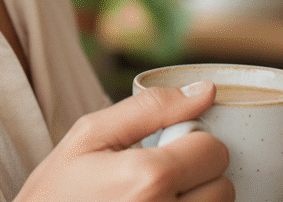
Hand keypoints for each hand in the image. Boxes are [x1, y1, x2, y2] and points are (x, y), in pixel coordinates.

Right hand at [15, 80, 231, 200]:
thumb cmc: (58, 190)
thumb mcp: (90, 135)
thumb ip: (150, 108)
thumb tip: (206, 91)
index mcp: (147, 178)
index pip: (213, 150)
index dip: (190, 140)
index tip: (164, 147)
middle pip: (224, 186)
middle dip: (196, 175)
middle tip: (156, 178)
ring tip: (155, 200)